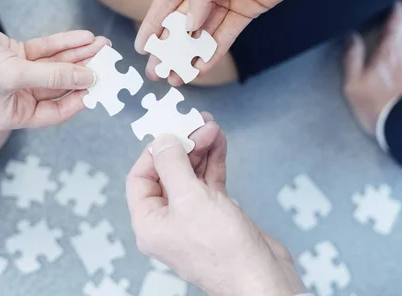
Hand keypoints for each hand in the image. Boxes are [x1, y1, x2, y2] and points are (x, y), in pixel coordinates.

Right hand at [0, 9, 108, 128]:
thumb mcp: (16, 74)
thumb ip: (55, 76)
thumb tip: (89, 78)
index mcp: (13, 114)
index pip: (56, 113)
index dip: (80, 99)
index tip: (100, 86)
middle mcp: (17, 97)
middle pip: (60, 86)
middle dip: (84, 71)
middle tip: (108, 60)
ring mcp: (17, 74)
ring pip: (56, 66)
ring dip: (78, 55)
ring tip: (101, 44)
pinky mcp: (15, 53)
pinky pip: (46, 50)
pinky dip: (64, 44)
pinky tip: (84, 38)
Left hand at [126, 117, 305, 295]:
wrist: (261, 277)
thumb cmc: (224, 250)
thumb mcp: (190, 199)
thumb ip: (172, 165)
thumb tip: (162, 140)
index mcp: (150, 223)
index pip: (140, 179)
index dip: (153, 153)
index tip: (171, 131)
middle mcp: (168, 221)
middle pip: (168, 173)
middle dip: (184, 146)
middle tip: (198, 124)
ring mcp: (192, 218)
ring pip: (190, 175)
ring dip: (200, 150)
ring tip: (212, 128)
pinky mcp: (215, 215)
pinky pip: (209, 182)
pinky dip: (214, 162)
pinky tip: (220, 144)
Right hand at [136, 0, 333, 84]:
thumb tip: (188, 27)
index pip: (165, 0)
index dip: (152, 26)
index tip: (141, 49)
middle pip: (181, 22)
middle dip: (168, 48)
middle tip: (157, 71)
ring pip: (202, 33)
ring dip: (188, 55)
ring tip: (176, 77)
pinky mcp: (245, 10)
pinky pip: (225, 35)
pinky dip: (214, 52)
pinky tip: (201, 67)